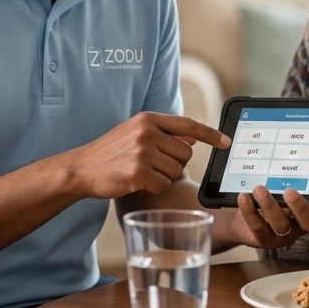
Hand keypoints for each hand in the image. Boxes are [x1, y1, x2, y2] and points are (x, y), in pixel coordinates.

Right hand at [66, 113, 229, 199]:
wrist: (82, 168)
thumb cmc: (110, 152)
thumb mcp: (135, 133)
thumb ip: (163, 133)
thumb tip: (192, 140)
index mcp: (148, 119)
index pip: (189, 125)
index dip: (211, 134)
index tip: (227, 142)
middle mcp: (147, 132)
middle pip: (185, 154)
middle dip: (175, 164)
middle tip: (152, 164)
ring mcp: (143, 152)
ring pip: (176, 171)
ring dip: (163, 177)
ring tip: (141, 172)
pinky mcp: (138, 173)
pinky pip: (164, 185)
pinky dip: (155, 188)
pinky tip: (138, 182)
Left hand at [231, 185, 308, 249]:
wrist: (241, 220)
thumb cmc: (266, 197)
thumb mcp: (278, 188)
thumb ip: (287, 178)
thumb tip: (292, 153)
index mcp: (307, 212)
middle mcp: (298, 225)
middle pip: (307, 221)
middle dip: (299, 206)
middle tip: (289, 191)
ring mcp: (282, 235)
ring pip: (280, 224)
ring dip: (270, 205)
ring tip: (259, 189)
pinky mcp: (263, 240)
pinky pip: (257, 227)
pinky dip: (249, 211)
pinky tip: (244, 197)